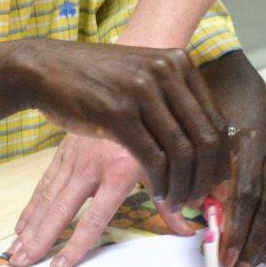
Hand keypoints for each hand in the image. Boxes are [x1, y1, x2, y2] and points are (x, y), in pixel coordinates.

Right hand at [8, 135, 195, 266]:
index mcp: (120, 167)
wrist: (132, 74)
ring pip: (49, 195)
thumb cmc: (156, 120)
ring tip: (16, 252)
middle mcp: (93, 162)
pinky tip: (21, 225)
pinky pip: (46, 181)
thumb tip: (189, 230)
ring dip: (32, 225)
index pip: (95, 216)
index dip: (77, 243)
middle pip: (62, 207)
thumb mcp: (166, 157)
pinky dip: (33, 205)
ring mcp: (76, 155)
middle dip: (41, 237)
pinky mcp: (67, 148)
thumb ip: (171, 198)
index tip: (60, 266)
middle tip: (21, 262)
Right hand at [15, 40, 229, 205]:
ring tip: (178, 203)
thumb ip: (171, 108)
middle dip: (205, 177)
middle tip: (200, 200)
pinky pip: (153, 159)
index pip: (216, 119)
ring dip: (183, 185)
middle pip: (205, 138)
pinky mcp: (119, 114)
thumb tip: (199, 152)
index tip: (217, 183)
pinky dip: (161, 183)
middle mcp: (166, 74)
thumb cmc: (95, 78)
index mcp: (178, 63)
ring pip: (181, 152)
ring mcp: (143, 91)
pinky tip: (159, 193)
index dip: (220, 158)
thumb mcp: (140, 81)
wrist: (46, 68)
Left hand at [217, 129, 265, 266]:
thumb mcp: (208, 175)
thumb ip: (211, 204)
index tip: (225, 258)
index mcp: (250, 143)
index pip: (247, 192)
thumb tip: (211, 246)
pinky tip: (259, 255)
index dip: (237, 229)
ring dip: (265, 246)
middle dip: (252, 243)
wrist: (244, 137)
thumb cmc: (219, 160)